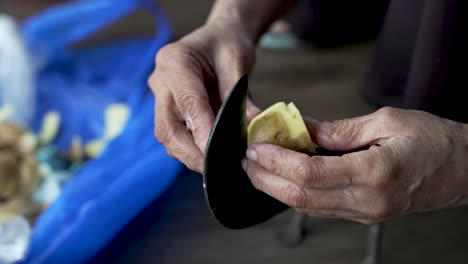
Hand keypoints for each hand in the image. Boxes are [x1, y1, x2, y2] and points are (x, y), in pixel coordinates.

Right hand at [149, 22, 259, 172]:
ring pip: (167, 135)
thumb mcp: (238, 61)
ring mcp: (161, 96)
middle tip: (214, 170)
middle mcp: (161, 80)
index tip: (217, 153)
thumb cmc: (227, 44)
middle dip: (190, 153)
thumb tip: (252, 126)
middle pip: (167, 127)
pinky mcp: (167, 109)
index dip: (201, 131)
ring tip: (215, 167)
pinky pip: (174, 134)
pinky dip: (189, 149)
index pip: (187, 103)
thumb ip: (241, 94)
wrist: (217, 38)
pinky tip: (210, 156)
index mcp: (175, 61)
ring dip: (189, 154)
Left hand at [242, 107, 467, 223]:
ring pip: (307, 207)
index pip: (309, 175)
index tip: (256, 147)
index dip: (276, 161)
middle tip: (248, 160)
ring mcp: (365, 212)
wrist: (466, 169)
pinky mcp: (365, 214)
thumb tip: (302, 128)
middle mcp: (367, 200)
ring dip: (277, 188)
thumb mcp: (387, 122)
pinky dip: (297, 193)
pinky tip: (285, 178)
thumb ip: (339, 130)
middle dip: (266, 179)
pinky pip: (321, 208)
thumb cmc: (435, 141)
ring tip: (259, 167)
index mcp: (374, 173)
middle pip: (300, 198)